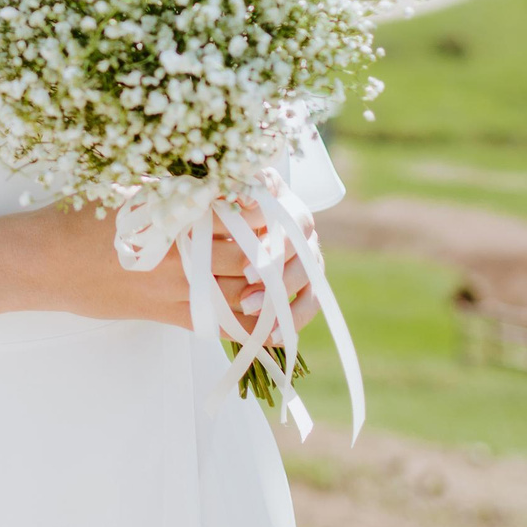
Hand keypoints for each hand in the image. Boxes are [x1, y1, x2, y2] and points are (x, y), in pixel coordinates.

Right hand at [16, 199, 316, 339]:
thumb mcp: (133, 186)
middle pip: (251, 256)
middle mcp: (180, 254)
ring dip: (275, 289)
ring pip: (242, 296)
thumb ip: (179, 185)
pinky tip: (270, 316)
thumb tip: (232, 180)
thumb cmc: (85, 216)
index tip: (286, 204)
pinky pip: (220, 325)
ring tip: (291, 275)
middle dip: (283, 252)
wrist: (46, 262)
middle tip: (301, 241)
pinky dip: (251, 323)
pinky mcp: (166, 314)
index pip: (241, 214)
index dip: (273, 212)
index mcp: (174, 215)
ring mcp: (174, 289)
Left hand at [209, 203, 318, 347]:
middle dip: (276, 282)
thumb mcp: (226, 191)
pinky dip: (291, 324)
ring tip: (256, 321)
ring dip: (283, 307)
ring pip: (309, 286)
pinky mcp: (305, 285)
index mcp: (288, 206)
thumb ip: (236, 189)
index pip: (295, 225)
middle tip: (248, 300)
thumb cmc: (222, 203)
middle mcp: (304, 233)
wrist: (217, 224)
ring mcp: (308, 260)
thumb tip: (246, 198)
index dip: (276, 248)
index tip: (247, 270)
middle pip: (304, 259)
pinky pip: (306, 307)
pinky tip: (271, 337)